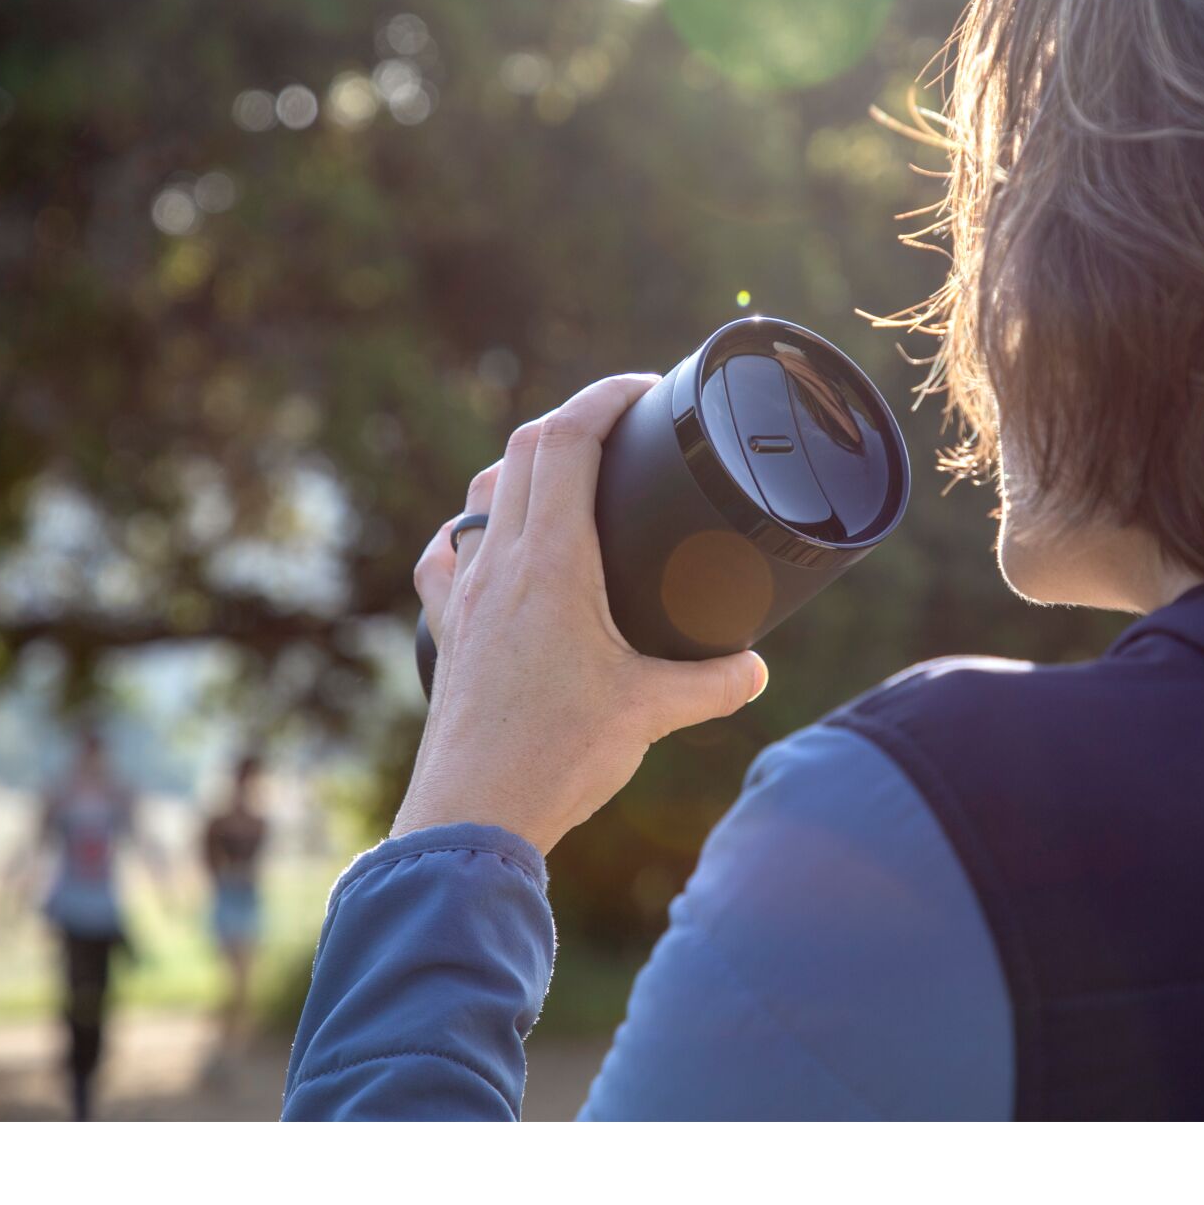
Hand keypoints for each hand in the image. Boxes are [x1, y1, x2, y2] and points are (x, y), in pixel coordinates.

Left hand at [396, 373, 767, 854]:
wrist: (471, 815)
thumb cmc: (557, 756)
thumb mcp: (652, 712)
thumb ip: (714, 684)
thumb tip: (756, 669)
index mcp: (551, 561)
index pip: (567, 439)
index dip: (604, 397)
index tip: (644, 389)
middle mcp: (499, 563)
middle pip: (524, 451)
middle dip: (574, 421)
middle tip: (623, 429)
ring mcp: (465, 595)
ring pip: (483, 496)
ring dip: (523, 468)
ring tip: (568, 479)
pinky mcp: (448, 630)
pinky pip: (447, 556)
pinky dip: (472, 533)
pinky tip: (487, 549)